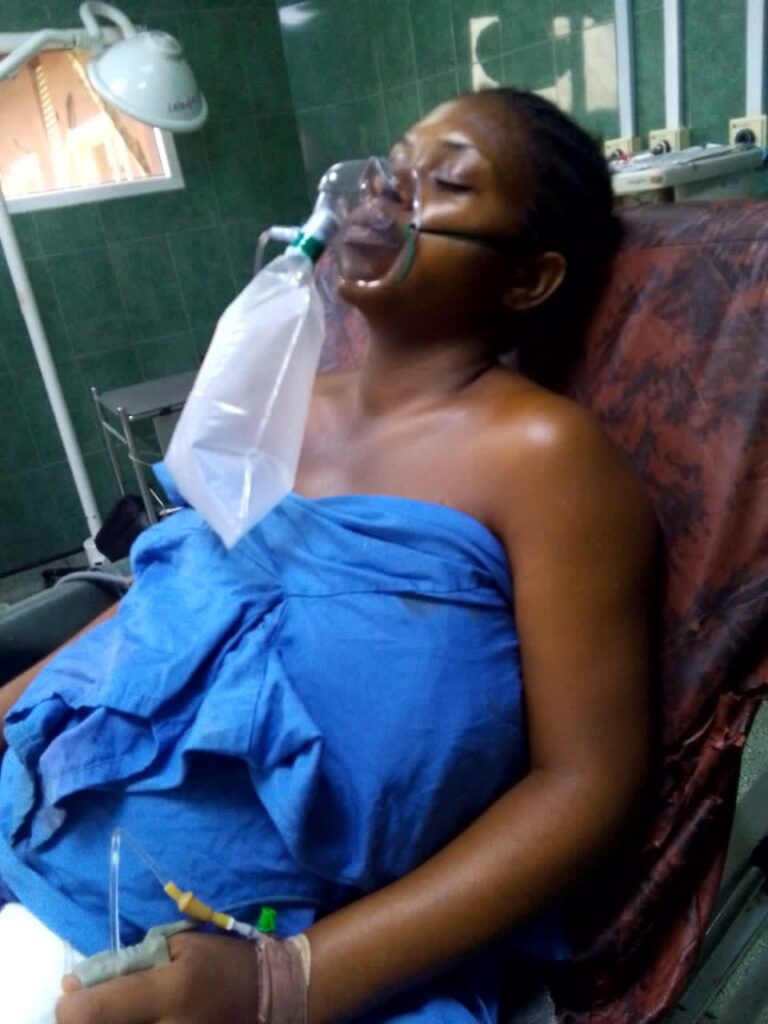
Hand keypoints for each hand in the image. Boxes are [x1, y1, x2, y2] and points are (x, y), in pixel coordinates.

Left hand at [55, 932, 259, 1023]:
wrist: (269, 995)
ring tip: (124, 1011)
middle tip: (101, 1006)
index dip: (71, 1005)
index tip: (75, 992)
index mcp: (170, 991)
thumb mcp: (179, 946)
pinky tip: (139, 1019)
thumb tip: (74, 984)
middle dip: (87, 1020)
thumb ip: (127, 963)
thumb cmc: (222, 961)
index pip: (93, 1011)